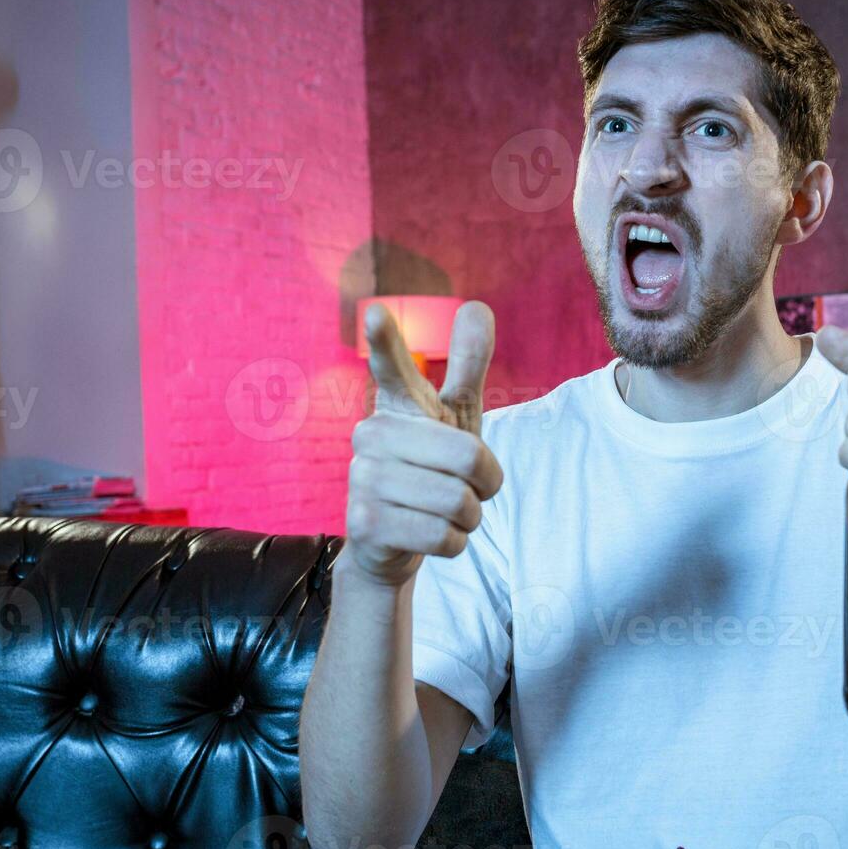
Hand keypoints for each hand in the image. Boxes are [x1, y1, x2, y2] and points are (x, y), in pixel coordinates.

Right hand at [338, 300, 503, 589]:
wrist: (392, 541)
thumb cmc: (430, 467)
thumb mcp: (453, 417)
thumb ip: (466, 365)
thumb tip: (478, 305)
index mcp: (396, 404)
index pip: (393, 368)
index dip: (385, 342)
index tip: (376, 313)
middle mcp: (372, 435)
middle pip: (467, 455)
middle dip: (485, 483)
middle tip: (466, 487)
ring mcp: (363, 478)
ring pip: (457, 501)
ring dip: (468, 516)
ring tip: (445, 513)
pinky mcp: (365, 523)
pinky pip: (442, 535)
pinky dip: (453, 542)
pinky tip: (431, 535)